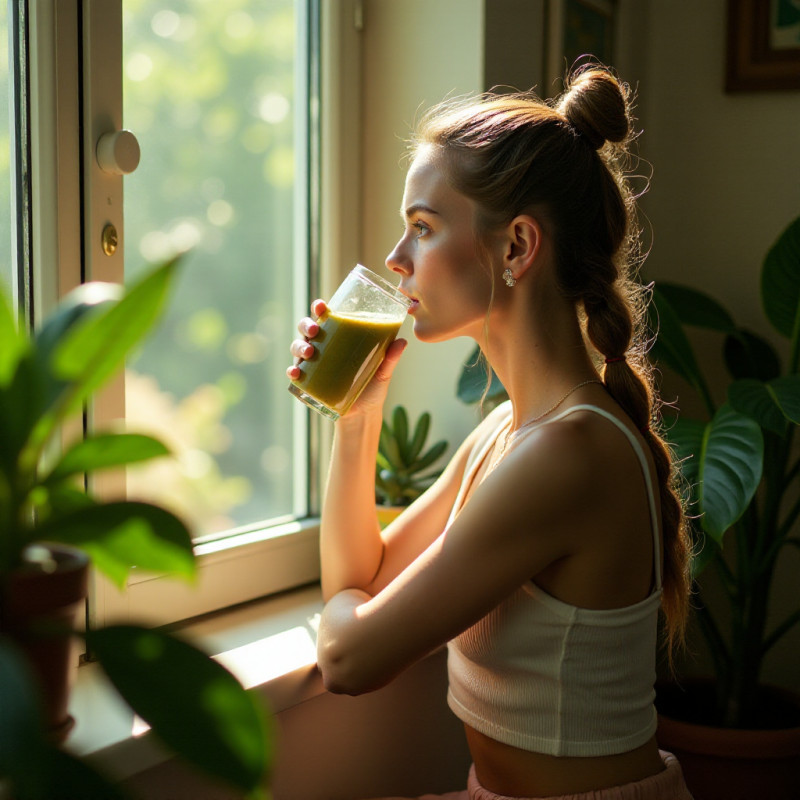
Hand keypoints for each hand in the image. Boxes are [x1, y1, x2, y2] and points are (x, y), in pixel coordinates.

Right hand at [286, 299, 407, 418]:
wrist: (363, 414)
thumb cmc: (372, 387)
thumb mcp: (383, 372)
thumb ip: (391, 358)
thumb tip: (402, 342)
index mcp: (339, 338)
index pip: (326, 318)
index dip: (320, 308)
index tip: (322, 306)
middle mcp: (323, 347)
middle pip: (307, 329)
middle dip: (306, 325)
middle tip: (315, 330)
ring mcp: (313, 364)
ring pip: (298, 347)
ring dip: (299, 347)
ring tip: (309, 352)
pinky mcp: (308, 382)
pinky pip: (295, 373)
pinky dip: (293, 371)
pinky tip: (296, 373)